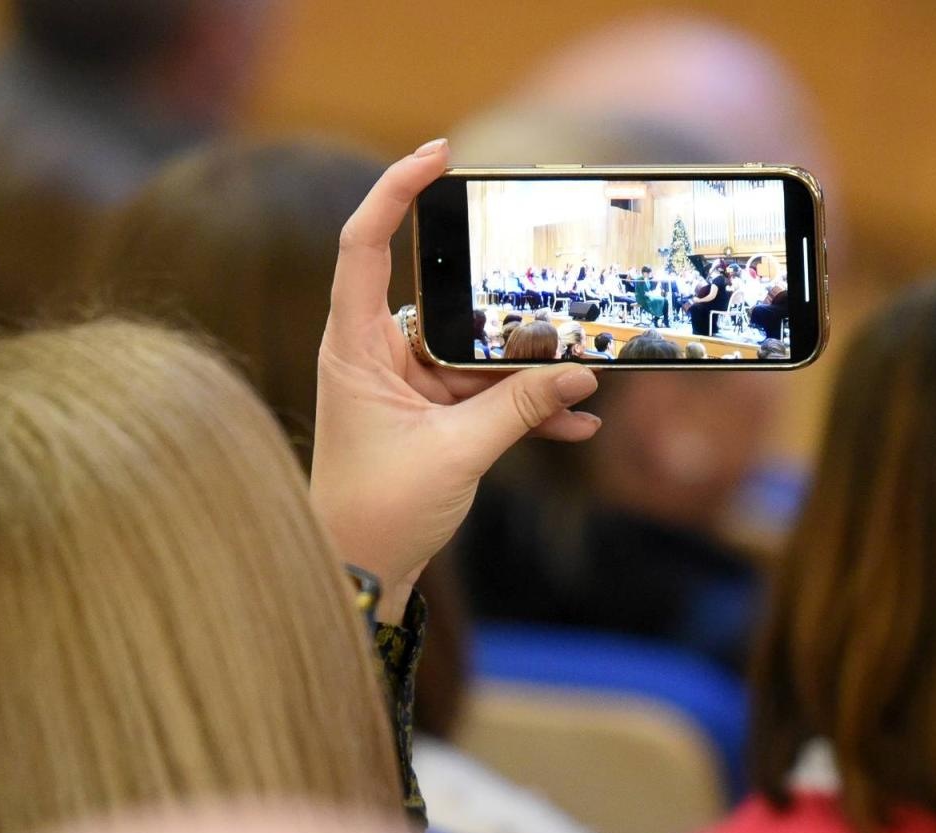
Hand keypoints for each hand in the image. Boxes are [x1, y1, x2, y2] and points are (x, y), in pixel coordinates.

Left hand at [310, 139, 601, 620]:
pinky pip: (487, 395)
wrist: (360, 575)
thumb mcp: (456, 455)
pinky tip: (575, 424)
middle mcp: (378, 356)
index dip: (395, 191)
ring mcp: (408, 386)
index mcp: (355, 347)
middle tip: (553, 293)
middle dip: (502, 304)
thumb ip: (518, 408)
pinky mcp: (433, 417)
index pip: (364, 244)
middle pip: (443, 300)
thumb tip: (579, 372)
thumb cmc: (376, 513)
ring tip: (580, 372)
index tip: (439, 155)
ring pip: (476, 353)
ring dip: (525, 369)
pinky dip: (527, 407)